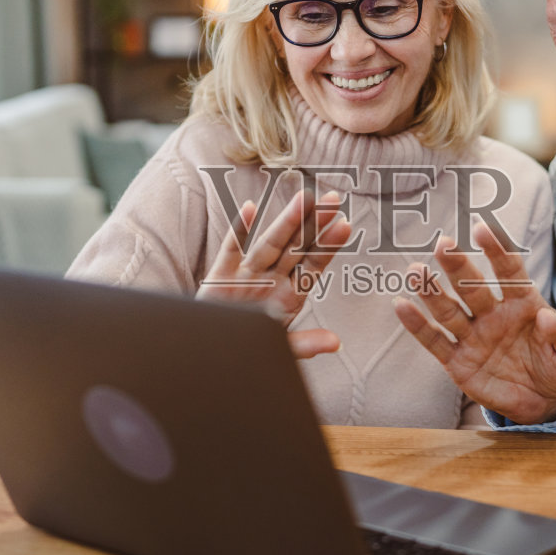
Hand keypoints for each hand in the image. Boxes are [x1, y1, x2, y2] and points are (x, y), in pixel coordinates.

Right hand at [199, 190, 351, 358]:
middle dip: (314, 224)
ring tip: (304, 199)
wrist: (211, 355)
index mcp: (289, 295)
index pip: (313, 265)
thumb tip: (336, 342)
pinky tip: (249, 209)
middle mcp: (270, 278)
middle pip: (296, 247)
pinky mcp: (220, 276)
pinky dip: (238, 230)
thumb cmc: (248, 350)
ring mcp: (246, 274)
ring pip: (269, 243)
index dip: (328, 246)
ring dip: (286, 222)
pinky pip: (230, 250)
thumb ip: (306, 344)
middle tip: (333, 200)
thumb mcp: (279, 349)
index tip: (345, 226)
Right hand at [393, 222, 555, 423]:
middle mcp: (494, 314)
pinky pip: (435, 342)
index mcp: (523, 304)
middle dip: (458, 266)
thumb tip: (546, 316)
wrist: (549, 405)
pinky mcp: (459, 362)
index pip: (509, 271)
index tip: (482, 229)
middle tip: (443, 244)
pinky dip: (418, 325)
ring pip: (448, 310)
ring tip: (415, 272)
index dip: (497, 250)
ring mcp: (474, 337)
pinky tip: (402, 306)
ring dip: (431, 291)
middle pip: (472, 286)